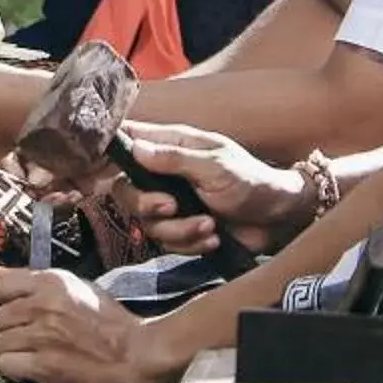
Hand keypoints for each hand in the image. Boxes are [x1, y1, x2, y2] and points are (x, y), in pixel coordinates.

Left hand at [0, 265, 188, 382]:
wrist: (139, 355)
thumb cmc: (112, 324)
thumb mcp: (79, 289)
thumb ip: (38, 283)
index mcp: (52, 282)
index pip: (1, 285)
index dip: (8, 302)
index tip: (21, 313)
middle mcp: (42, 305)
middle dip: (11, 330)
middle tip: (31, 340)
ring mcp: (42, 335)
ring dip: (12, 353)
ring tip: (33, 356)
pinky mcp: (44, 365)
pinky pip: (7, 365)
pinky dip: (17, 371)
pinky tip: (35, 371)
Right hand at [103, 120, 314, 257]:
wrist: (277, 218)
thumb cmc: (251, 180)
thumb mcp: (215, 165)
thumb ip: (174, 157)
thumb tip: (136, 147)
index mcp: (172, 145)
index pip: (130, 139)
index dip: (111, 151)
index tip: (105, 168)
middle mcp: (165, 173)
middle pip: (126, 190)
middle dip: (146, 205)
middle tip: (171, 207)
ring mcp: (172, 203)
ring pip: (147, 222)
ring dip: (178, 230)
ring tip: (208, 225)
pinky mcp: (182, 229)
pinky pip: (167, 242)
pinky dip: (190, 243)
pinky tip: (212, 237)